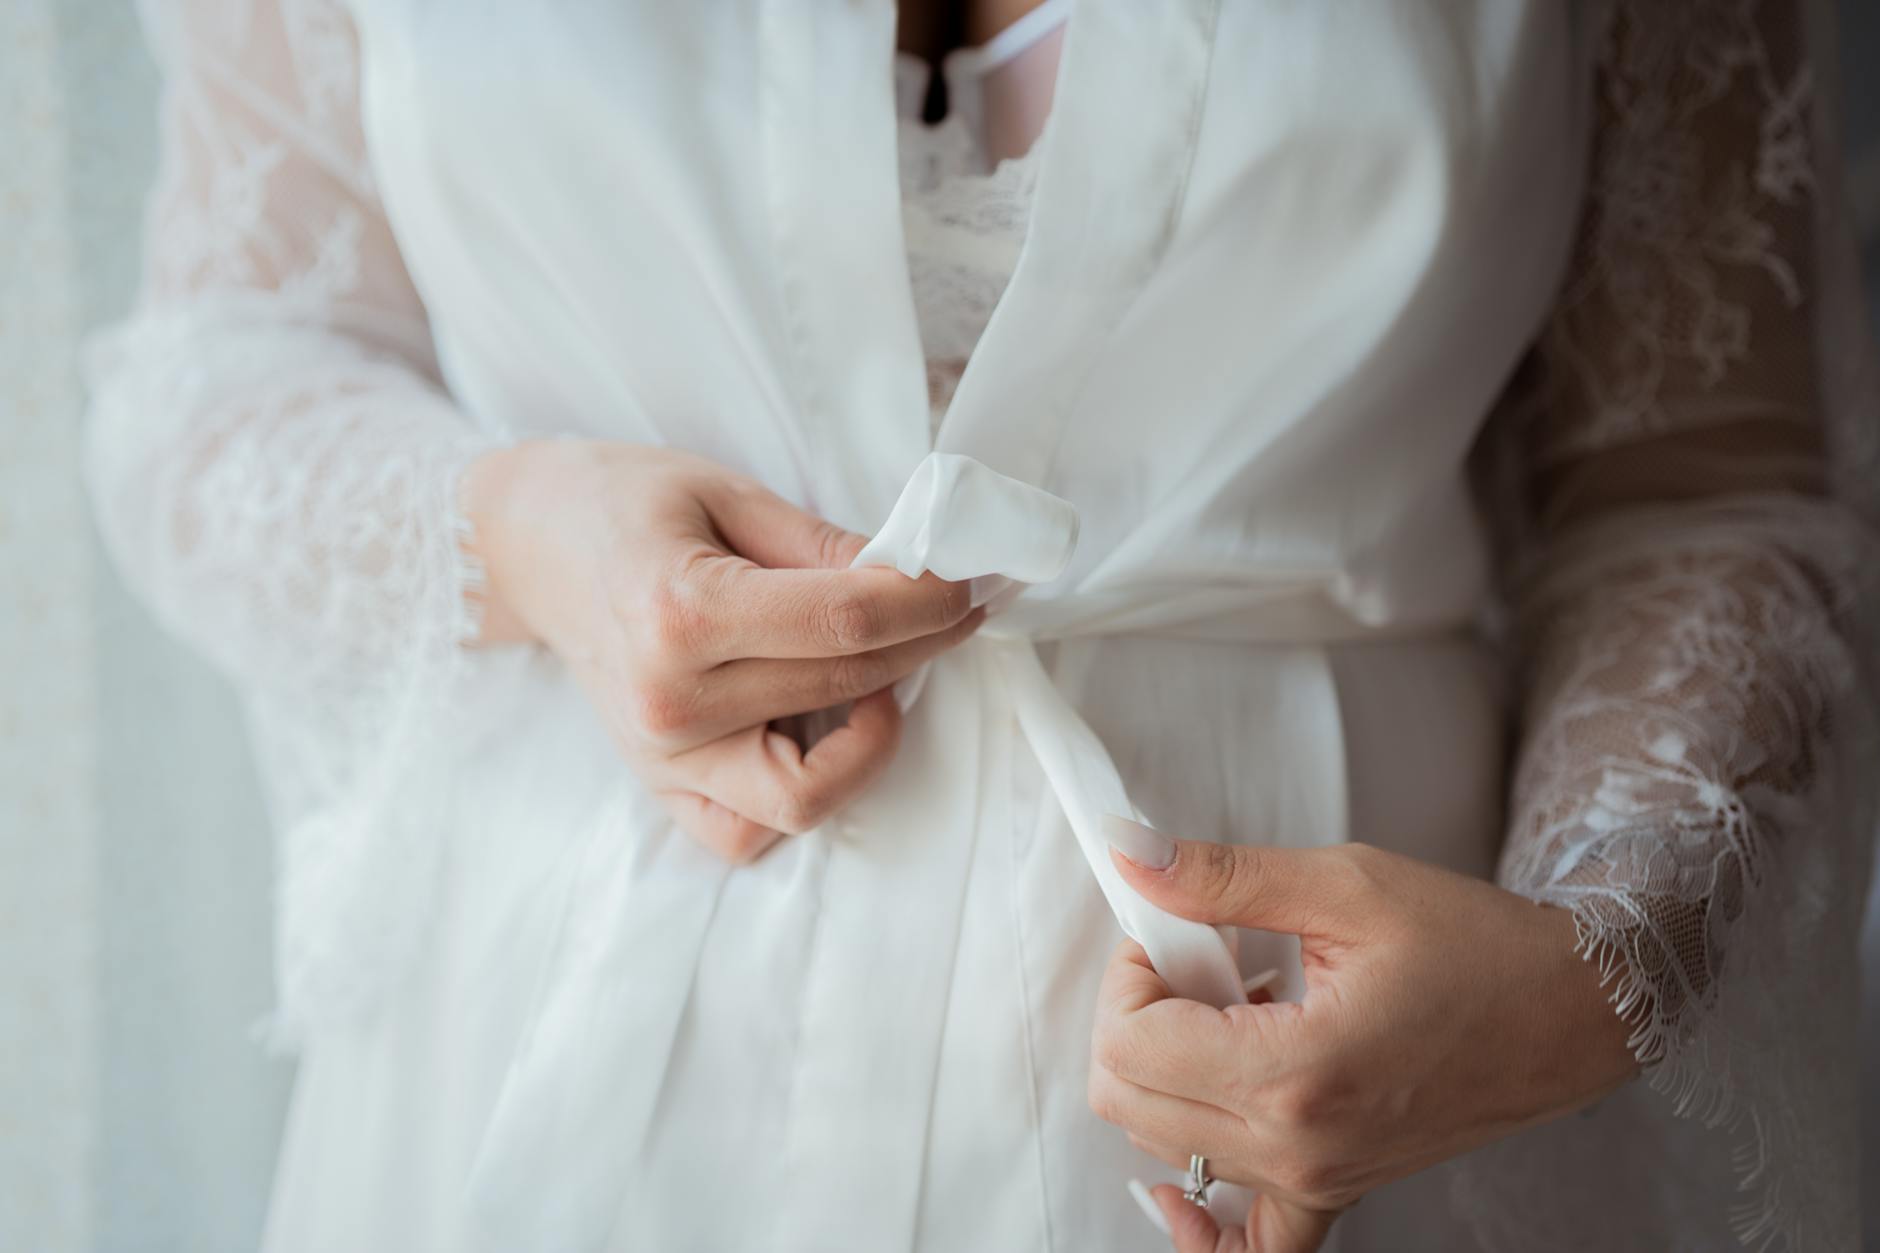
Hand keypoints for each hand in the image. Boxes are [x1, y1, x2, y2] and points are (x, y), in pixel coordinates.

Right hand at [462, 440, 981, 861]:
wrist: (525, 545)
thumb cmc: (622, 503)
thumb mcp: (725, 490)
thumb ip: (821, 544)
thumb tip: (917, 574)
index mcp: (682, 612)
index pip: (846, 621)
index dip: (928, 600)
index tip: (968, 577)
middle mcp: (671, 701)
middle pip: (845, 688)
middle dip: (920, 641)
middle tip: (948, 602)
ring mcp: (663, 758)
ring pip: (809, 792)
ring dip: (869, 735)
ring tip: (878, 672)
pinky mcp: (660, 787)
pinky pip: (747, 835)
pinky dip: (800, 797)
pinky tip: (817, 731)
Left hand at [1088, 831, 1640, 1251]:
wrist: (1570, 1011)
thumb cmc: (1476, 947)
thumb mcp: (1344, 886)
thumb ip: (1222, 878)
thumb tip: (1131, 852)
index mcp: (1294, 1071)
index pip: (1127, 1045)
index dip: (1129, 973)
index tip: (1170, 932)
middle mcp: (1296, 1147)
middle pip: (1126, 1101)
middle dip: (1136, 1016)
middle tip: (1196, 963)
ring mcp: (1313, 1181)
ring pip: (1162, 1147)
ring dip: (1169, 1071)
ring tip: (1234, 1013)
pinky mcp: (1332, 1192)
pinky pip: (1240, 1241)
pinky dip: (1196, 1203)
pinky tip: (1196, 1151)